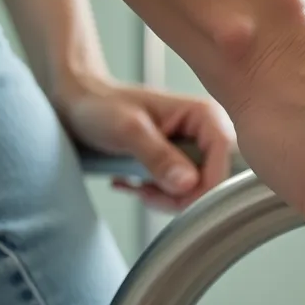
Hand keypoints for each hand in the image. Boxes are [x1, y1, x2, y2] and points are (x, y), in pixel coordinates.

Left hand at [53, 76, 236, 210]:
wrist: (79, 105)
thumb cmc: (99, 105)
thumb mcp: (127, 129)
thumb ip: (157, 155)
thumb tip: (187, 184)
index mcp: (206, 116)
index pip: (224, 164)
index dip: (202, 189)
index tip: (170, 199)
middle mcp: (208, 132)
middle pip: (213, 183)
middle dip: (178, 197)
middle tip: (144, 191)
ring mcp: (196, 149)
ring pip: (197, 193)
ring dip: (165, 199)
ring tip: (136, 185)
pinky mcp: (182, 163)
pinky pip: (183, 194)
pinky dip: (158, 198)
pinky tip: (137, 185)